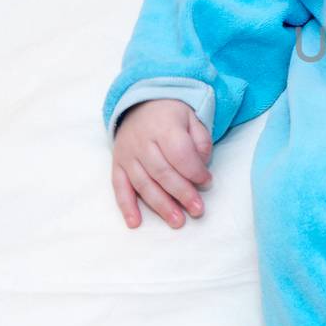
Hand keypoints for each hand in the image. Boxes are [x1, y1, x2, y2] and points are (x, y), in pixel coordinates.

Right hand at [111, 99, 213, 228]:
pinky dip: (126, 206)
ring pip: (143, 183)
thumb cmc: (172, 115)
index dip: (194, 171)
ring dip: (161, 205)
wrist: (141, 103)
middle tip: (197, 210)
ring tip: (177, 221)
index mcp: (164, 126)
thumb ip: (201, 140)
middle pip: (162, 172)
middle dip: (182, 193)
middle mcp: (142, 141)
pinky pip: (119, 187)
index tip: (207, 182)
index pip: (179, 153)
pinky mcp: (117, 164)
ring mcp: (127, 154)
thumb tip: (201, 167)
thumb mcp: (193, 118)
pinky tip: (135, 223)